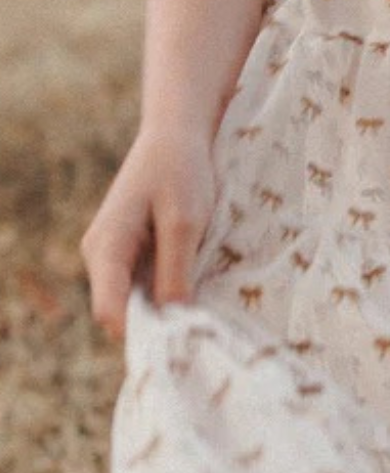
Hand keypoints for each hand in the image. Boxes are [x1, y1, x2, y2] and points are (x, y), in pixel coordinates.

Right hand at [80, 130, 215, 343]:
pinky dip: (169, 288)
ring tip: (205, 304)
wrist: (177, 133)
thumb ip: (175, 272)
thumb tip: (173, 320)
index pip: (110, 312)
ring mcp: (114, 254)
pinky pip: (145, 284)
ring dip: (167, 305)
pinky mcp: (132, 251)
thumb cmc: (180, 170)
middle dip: (157, 323)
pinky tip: (199, 284)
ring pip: (137, 299)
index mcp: (106, 248)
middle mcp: (101, 257)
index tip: (182, 339)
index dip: (142, 333)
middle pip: (122, 311)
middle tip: (202, 327)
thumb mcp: (184, 223)